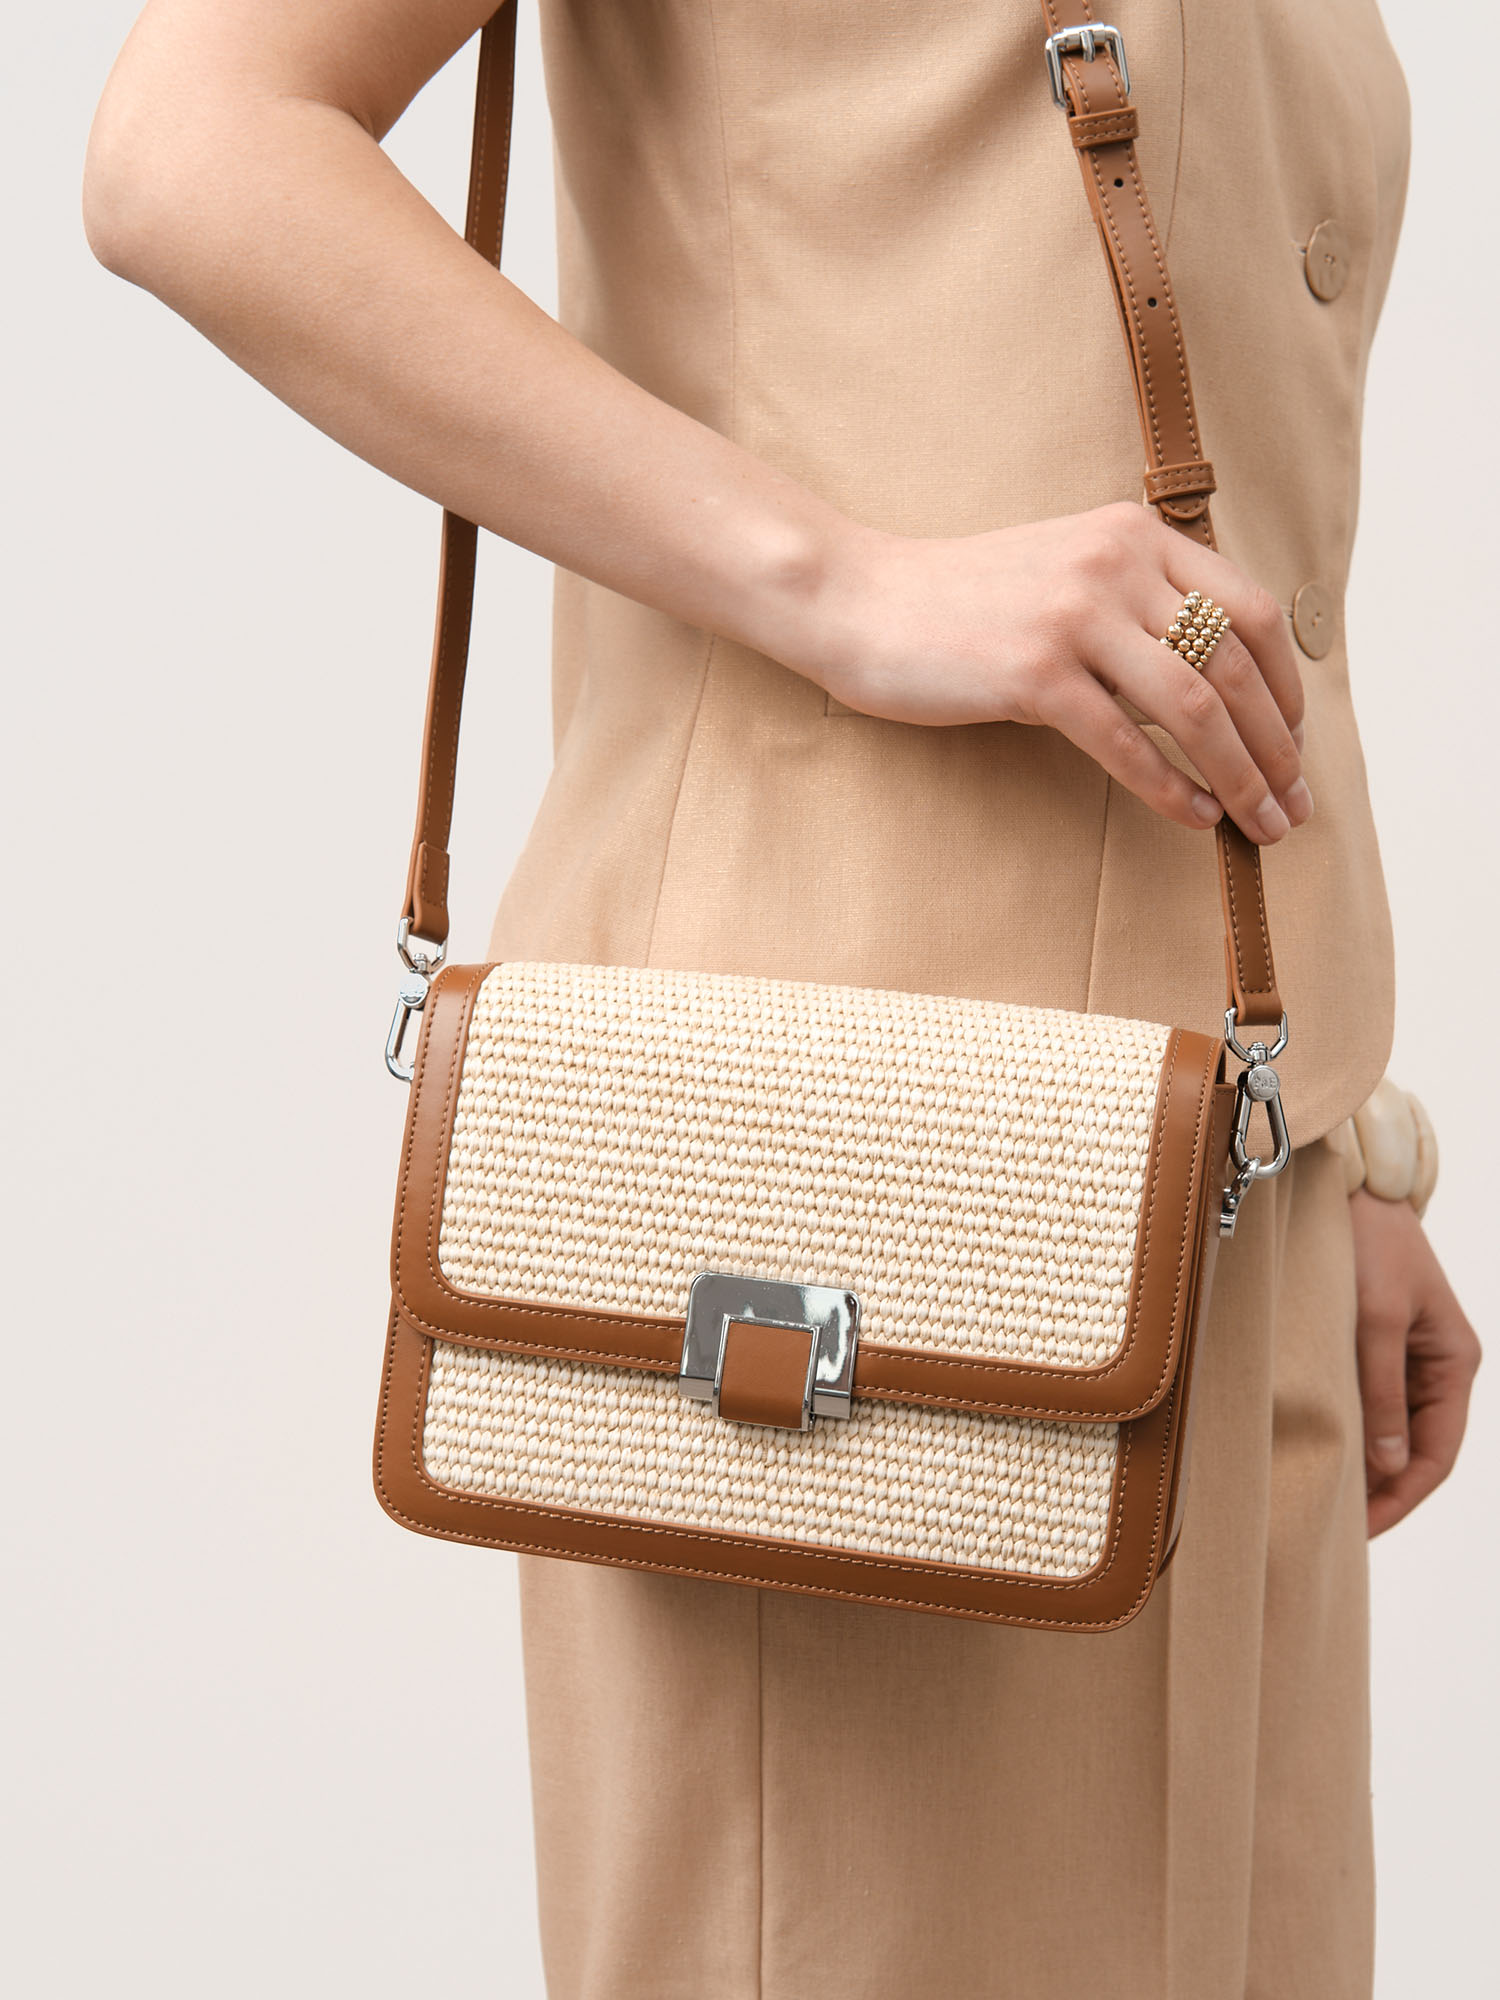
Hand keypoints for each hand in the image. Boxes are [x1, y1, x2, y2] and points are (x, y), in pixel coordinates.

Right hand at [810, 502, 1309, 846]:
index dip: (1286, 684)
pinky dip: (1169, 787)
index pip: (1249, 609)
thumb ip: (1134, 602)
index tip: (1294, 739)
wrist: (861, 600)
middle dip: (1277, 745)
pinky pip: (1125, 742)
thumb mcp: (1064, 571)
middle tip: (1293, 801)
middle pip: (1233, 664)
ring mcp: (1073, 616)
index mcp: (1134, 535)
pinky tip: (1193, 816)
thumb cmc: (961, 600)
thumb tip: (1208, 684)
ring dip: (1240, 774)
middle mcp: (1114, 564)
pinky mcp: (1032, 672)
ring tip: (1259, 822)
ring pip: (1193, 706)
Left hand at [1350, 1188, 1481, 1536]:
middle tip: (1334, 1526)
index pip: (1437, 1454)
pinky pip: (1369, 1402)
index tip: (1363, 1529)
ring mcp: (1407, 1357)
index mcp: (1454, 1362)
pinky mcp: (1375, 1345)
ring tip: (1323, 1498)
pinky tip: (1321, 1450)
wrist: (1350, 1188)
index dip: (1402, 1497)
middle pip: (1415, 1449)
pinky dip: (1351, 1430)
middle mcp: (1437, 1366)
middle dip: (1381, 1490)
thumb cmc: (1369, 1245)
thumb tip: (1387, 1463)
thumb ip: (1380, 1392)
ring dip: (1364, 1463)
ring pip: (1390, 1430)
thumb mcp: (1375, 1319)